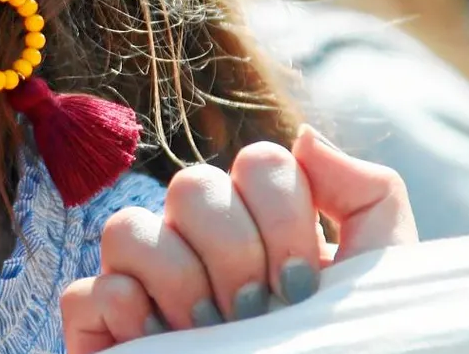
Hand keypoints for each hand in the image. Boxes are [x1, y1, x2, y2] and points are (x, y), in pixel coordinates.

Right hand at [60, 125, 415, 352]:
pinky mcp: (99, 323)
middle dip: (237, 251)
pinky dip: (129, 315)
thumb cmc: (340, 345)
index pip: (259, 163)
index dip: (282, 217)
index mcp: (258, 219)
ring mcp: (140, 277)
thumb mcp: (377, 274)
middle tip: (261, 308)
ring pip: (127, 228)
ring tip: (216, 330)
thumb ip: (366, 192)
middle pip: (192, 186)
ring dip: (181, 281)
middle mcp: (194, 238)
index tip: (304, 283)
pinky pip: (90, 290)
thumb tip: (305, 136)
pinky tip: (168, 343)